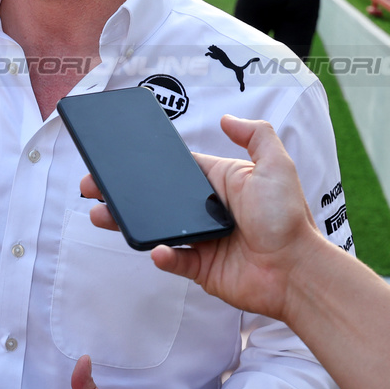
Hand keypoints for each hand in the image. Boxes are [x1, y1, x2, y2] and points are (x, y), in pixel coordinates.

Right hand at [85, 115, 326, 322]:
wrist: (297, 270)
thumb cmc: (288, 218)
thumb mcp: (276, 166)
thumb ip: (256, 136)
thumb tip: (227, 118)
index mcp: (218, 184)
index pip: (174, 171)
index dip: (146, 167)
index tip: (117, 161)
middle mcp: (206, 210)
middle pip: (156, 199)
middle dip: (123, 194)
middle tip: (92, 188)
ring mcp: (202, 240)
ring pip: (156, 228)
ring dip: (127, 222)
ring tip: (101, 215)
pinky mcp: (201, 268)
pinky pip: (173, 260)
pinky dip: (162, 255)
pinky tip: (156, 249)